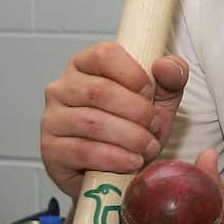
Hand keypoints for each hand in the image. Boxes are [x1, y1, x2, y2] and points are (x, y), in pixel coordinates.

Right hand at [41, 42, 188, 198]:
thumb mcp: (162, 98)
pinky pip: (83, 151)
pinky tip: (132, 161)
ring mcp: (52, 118)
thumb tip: (164, 64)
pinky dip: (115, 158)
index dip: (133, 74)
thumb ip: (172, 76)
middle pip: (99, 91)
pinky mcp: (51, 150)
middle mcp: (62, 88)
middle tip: (153, 125)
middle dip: (137, 111)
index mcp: (86, 65)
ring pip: (92, 122)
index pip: (104, 54)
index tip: (150, 93)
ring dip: (130, 137)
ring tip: (148, 146)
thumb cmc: (136, 125)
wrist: (120, 169)